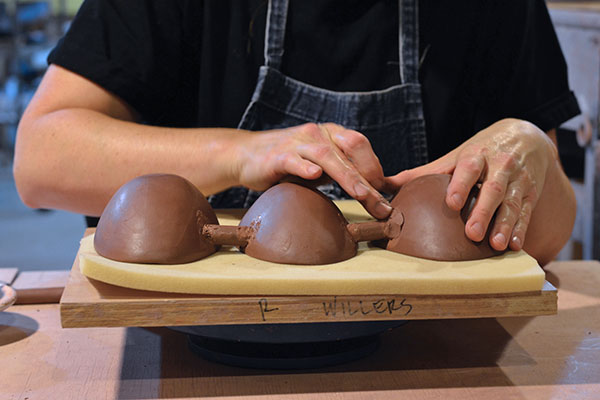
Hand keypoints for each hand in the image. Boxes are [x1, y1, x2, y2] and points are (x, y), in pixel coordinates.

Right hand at [233, 122, 392, 218]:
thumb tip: (371, 190)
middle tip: (380, 205)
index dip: (375, 169)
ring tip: (361, 194)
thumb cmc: (287, 164)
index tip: (385, 195)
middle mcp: (317, 134)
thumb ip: (341, 172)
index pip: (360, 146)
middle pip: (350, 149)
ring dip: (347, 176)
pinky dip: (305, 167)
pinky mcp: (277, 156)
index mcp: (330, 134)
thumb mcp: (318, 166)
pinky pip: (294, 160)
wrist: (246, 156)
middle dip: (369, 178)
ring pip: (327, 155)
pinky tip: (314, 175)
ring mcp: (297, 143)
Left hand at [385, 118, 556, 250]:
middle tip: (472, 234)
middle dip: (483, 212)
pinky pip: (527, 212)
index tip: (452, 202)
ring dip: (505, 225)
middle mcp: (499, 166)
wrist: (526, 136)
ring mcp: (518, 180)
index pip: (468, 168)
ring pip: (512, 203)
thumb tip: (384, 184)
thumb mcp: (455, 156)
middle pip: (492, 190)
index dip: (461, 184)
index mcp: (476, 156)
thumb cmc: (481, 151)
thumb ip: (424, 173)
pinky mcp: (531, 193)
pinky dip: (521, 229)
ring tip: (496, 245)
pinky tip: (514, 245)